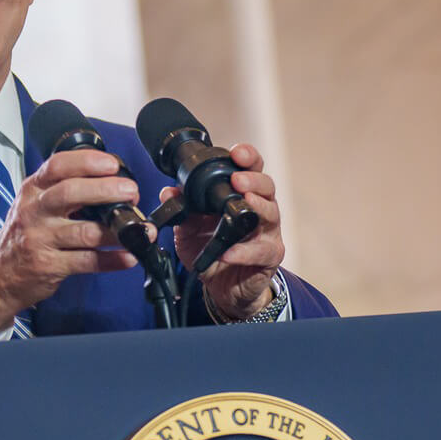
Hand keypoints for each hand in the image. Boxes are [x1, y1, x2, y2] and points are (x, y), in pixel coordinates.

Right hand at [0, 149, 146, 334]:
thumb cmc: (25, 234)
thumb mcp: (34, 204)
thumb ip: (63, 190)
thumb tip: (112, 181)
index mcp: (33, 190)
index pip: (56, 166)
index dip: (86, 162)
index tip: (112, 164)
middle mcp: (34, 211)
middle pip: (70, 193)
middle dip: (105, 190)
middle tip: (131, 191)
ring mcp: (40, 239)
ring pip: (84, 232)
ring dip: (117, 230)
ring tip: (140, 229)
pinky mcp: (49, 266)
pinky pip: (87, 262)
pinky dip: (112, 260)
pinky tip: (129, 257)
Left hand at [165, 142, 284, 319]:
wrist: (222, 287)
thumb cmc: (211, 251)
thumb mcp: (189, 230)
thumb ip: (182, 211)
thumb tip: (168, 192)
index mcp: (242, 196)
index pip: (251, 170)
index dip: (248, 157)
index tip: (236, 153)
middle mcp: (260, 210)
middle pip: (267, 187)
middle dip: (254, 180)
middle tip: (237, 179)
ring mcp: (268, 233)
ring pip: (271, 214)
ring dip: (257, 208)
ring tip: (244, 203)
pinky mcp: (269, 256)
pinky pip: (261, 251)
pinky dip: (243, 251)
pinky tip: (228, 252)